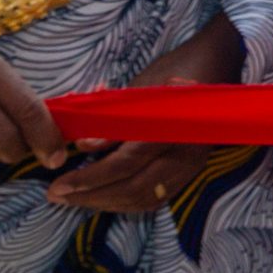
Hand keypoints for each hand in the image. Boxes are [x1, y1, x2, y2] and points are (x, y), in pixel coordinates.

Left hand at [49, 14, 245, 212]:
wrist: (215, 70)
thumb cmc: (173, 75)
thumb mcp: (140, 91)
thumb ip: (114, 119)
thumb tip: (83, 144)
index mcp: (174, 127)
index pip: (128, 162)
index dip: (92, 176)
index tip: (60, 183)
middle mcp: (187, 153)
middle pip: (134, 187)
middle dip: (91, 195)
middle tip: (57, 195)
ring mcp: (191, 167)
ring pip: (143, 198)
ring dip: (105, 202)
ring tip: (72, 199)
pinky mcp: (188, 174)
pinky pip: (154, 199)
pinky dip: (124, 202)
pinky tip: (100, 197)